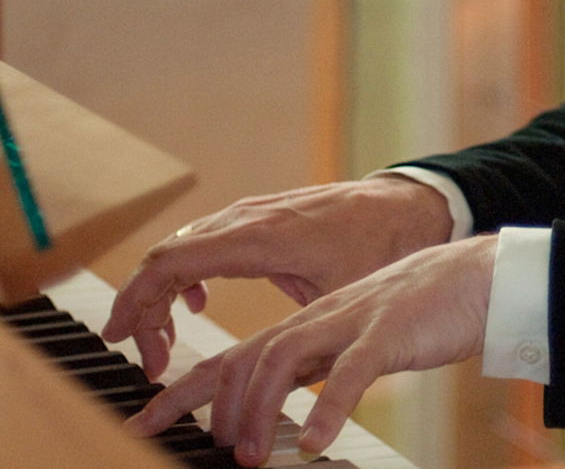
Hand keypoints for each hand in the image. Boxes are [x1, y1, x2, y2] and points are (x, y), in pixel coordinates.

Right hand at [103, 177, 454, 378]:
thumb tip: (276, 388)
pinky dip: (188, 275)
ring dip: (164, 294)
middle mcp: (247, 218)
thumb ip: (302, 335)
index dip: (135, 302)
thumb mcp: (341, 296)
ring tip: (169, 343)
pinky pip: (204, 241)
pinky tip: (201, 305)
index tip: (124, 342)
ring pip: (181, 248)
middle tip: (152, 360)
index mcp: (259, 237)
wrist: (411, 205)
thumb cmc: (382, 246)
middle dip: (143, 309)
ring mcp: (252, 212)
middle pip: (165, 258)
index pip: (169, 263)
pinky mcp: (261, 215)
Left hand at [125, 236, 496, 466]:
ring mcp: (354, 320)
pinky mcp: (390, 329)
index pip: (234, 355)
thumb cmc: (425, 313)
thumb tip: (292, 412)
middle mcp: (321, 318)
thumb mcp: (359, 342)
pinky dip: (330, 407)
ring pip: (284, 359)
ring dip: (262, 412)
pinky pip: (353, 370)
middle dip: (216, 408)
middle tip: (217, 451)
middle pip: (246, 357)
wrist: (480, 277)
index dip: (185, 391)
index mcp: (311, 323)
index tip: (143, 423)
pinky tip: (318, 440)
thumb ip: (323, 367)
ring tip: (257, 456)